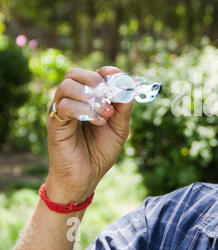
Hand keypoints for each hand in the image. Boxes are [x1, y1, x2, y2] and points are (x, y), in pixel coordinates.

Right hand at [45, 66, 132, 202]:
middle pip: (74, 73)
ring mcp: (61, 111)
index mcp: (88, 100)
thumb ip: (124, 109)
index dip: (105, 72)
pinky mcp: (55, 124)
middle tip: (109, 97)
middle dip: (95, 80)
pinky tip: (97, 122)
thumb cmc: (100, 152)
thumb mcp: (119, 129)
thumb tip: (130, 88)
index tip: (117, 76)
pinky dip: (84, 110)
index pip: (92, 75)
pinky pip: (64, 106)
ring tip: (106, 113)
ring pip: (67, 86)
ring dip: (91, 97)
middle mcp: (72, 102)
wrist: (85, 178)